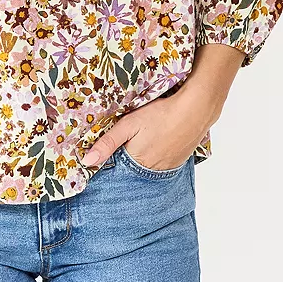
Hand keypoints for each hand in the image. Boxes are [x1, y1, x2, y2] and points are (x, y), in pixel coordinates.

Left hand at [80, 45, 243, 168]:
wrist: (195, 109)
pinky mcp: (179, 162)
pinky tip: (155, 143)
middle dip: (125, 162)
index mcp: (137, 163)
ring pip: (147, 169)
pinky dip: (156, 157)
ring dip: (141, 160)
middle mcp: (153, 172)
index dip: (110, 163)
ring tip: (141, 142)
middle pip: (133, 170)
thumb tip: (86, 162)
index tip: (104, 157)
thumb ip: (107, 143)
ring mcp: (168, 168)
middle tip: (125, 143)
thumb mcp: (129, 124)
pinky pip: (162, 165)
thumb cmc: (160, 114)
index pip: (117, 171)